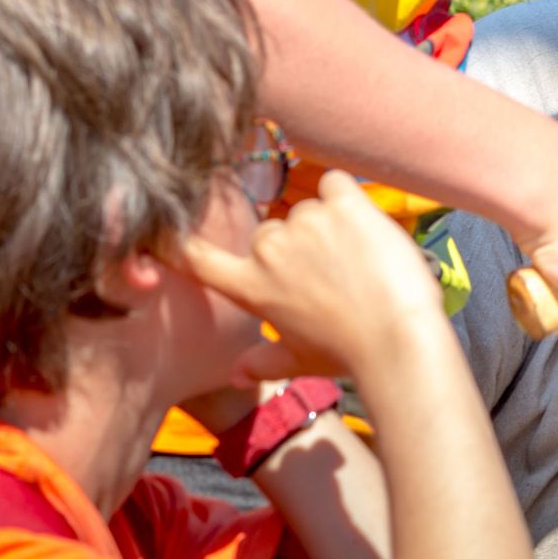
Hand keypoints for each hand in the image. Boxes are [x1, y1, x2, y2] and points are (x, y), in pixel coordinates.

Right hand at [165, 175, 447, 382]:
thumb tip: (236, 375)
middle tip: (331, 276)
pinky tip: (364, 228)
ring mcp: (305, 221)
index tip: (159, 229)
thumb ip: (261, 362)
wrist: (398, 338)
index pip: (199, 258)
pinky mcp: (342, 202)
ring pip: (308, 208)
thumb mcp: (298, 362)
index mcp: (252, 286)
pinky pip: (335, 184)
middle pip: (271, 230)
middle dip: (296, 245)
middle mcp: (268, 249)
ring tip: (357, 263)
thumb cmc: (349, 354)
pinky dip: (348, 198)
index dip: (175, 242)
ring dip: (328, 225)